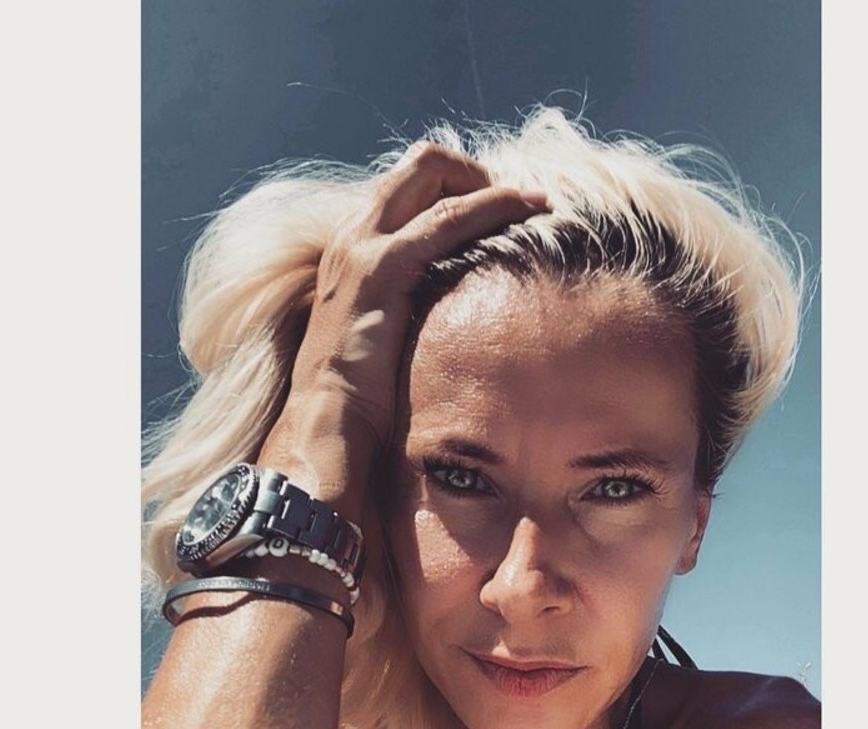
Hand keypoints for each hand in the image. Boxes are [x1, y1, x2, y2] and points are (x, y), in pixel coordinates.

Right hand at [263, 144, 548, 474]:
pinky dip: (494, 208)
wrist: (327, 424)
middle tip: (522, 204)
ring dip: (495, 186)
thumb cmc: (361, 395)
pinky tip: (529, 214)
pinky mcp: (381, 269)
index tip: (502, 210)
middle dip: (479, 174)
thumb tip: (458, 303)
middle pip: (424, 165)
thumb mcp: (388, 333)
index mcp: (353, 246)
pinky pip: (448, 221)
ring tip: (540, 201)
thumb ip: (413, 304)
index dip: (460, 186)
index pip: (410, 185)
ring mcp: (363, 247)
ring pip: (438, 180)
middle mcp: (353, 234)